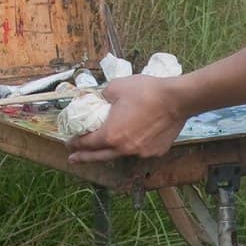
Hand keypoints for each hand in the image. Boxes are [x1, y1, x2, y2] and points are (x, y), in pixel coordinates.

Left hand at [66, 76, 186, 163]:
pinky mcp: (155, 151)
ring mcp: (141, 153)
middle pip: (99, 156)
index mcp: (111, 134)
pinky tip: (132, 139)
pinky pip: (138, 151)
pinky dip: (132, 146)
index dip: (76, 143)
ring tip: (103, 149)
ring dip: (109, 152)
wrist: (176, 99)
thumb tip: (102, 98)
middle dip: (84, 158)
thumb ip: (104, 95)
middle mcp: (124, 149)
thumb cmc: (146, 92)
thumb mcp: (116, 87)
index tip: (70, 143)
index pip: (88, 143)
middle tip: (74, 159)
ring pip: (120, 155)